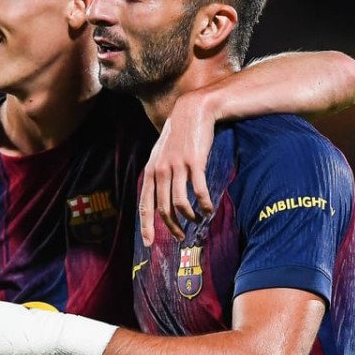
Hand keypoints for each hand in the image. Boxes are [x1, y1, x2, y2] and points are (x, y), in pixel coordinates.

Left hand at [141, 91, 214, 245]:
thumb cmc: (179, 135)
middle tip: (182, 237)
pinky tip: (209, 209)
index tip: (149, 243)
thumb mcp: (162, 154)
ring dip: (190, 217)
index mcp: (151, 170)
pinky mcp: (195, 163)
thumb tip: (161, 196)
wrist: (193, 111)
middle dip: (173, 226)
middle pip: (163, 208)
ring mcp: (177, 166)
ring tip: (199, 221)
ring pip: (180, 203)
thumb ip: (160, 174)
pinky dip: (204, 204)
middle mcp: (161, 170)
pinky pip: (198, 191)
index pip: (145, 204)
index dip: (146, 226)